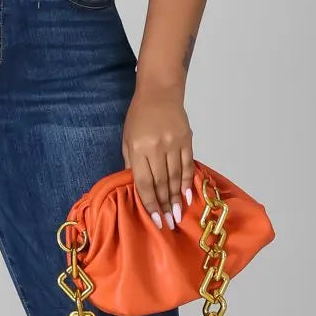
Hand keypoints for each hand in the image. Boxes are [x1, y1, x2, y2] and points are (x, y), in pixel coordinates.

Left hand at [122, 82, 194, 229]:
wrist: (159, 92)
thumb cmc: (138, 117)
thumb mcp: (127, 139)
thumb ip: (131, 163)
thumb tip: (137, 188)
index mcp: (138, 148)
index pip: (144, 182)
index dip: (150, 203)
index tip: (155, 219)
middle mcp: (157, 147)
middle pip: (161, 183)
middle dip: (164, 206)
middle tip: (168, 224)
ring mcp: (173, 143)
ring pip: (176, 177)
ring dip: (177, 198)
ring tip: (178, 215)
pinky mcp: (187, 140)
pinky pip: (188, 165)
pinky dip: (188, 182)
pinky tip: (188, 196)